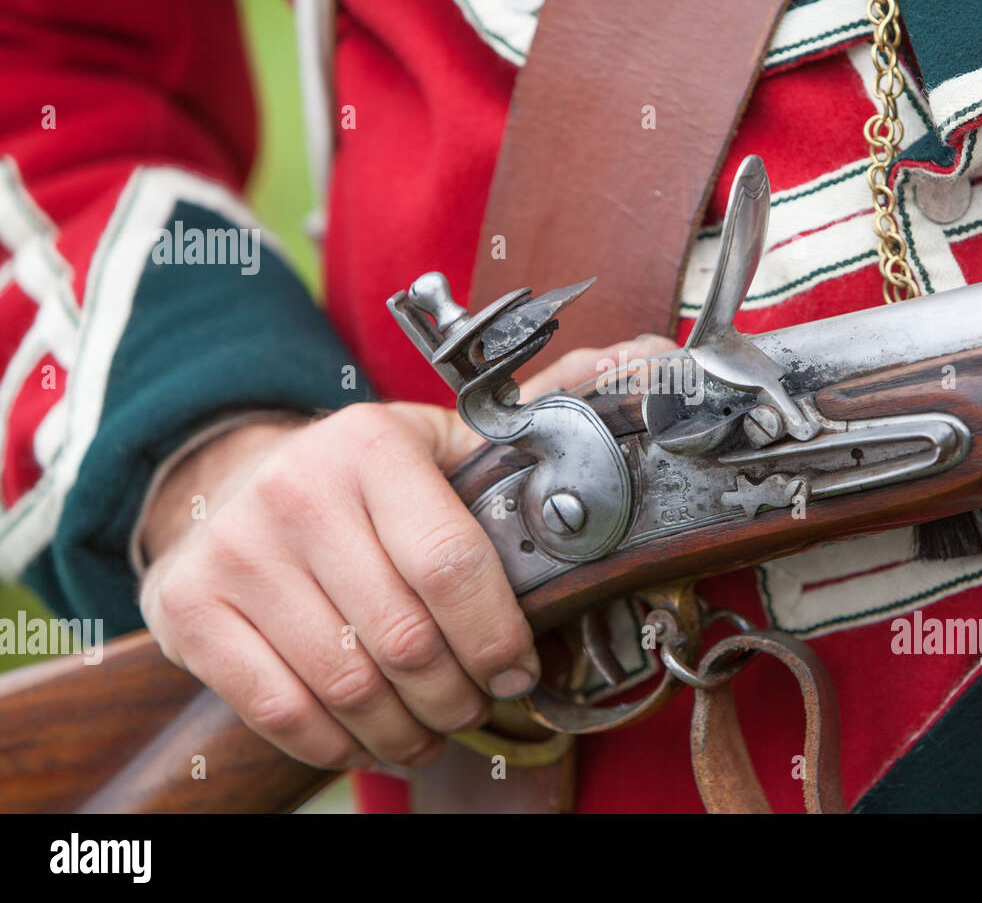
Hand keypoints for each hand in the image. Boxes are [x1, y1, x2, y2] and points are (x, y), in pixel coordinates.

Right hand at [137, 335, 675, 770]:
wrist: (231, 483)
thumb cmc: (356, 481)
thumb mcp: (428, 446)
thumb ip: (505, 457)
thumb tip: (612, 420)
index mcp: (369, 444)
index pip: (454, 563)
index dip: (498, 635)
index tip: (519, 669)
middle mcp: (296, 490)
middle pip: (408, 639)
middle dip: (461, 693)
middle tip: (477, 702)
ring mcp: (234, 552)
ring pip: (350, 685)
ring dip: (408, 728)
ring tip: (432, 726)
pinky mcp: (189, 608)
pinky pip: (282, 708)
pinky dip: (339, 742)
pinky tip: (371, 735)